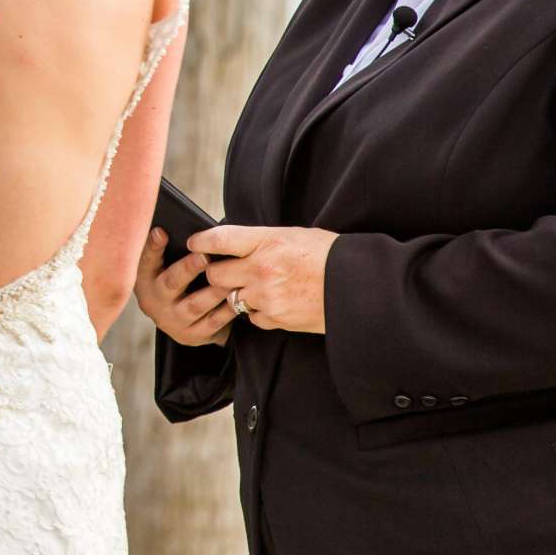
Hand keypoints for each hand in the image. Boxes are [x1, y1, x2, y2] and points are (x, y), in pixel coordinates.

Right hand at [133, 230, 237, 346]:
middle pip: (171, 283)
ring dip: (213, 291)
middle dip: (188, 269)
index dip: (152, 247)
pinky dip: (226, 310)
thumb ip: (169, 251)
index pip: (146, 261)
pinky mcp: (191, 335)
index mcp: (145, 280)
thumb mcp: (163, 268)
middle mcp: (154, 301)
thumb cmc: (176, 282)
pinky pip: (212, 322)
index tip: (161, 231)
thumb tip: (177, 226)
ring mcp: (172, 320)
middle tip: (203, 256)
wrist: (178, 321)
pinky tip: (237, 298)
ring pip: (195, 305)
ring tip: (229, 279)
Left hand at [191, 225, 336, 334]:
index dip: (201, 241)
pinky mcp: (275, 318)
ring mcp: (266, 296)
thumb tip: (238, 243)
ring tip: (257, 287)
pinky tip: (273, 302)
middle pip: (215, 274)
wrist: (360, 288)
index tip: (195, 243)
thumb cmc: (331, 256)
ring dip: (238, 293)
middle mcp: (261, 269)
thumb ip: (262, 241)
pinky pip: (251, 317)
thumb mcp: (295, 236)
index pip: (219, 239)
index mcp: (267, 242)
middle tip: (226, 270)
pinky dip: (257, 311)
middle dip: (217, 272)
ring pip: (231, 297)